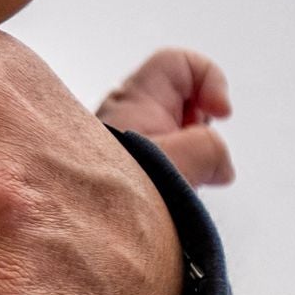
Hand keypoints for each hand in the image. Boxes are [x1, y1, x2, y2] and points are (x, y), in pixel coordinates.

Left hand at [94, 46, 235, 188]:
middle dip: (202, 129)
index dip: (209, 79)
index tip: (218, 114)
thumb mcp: (177, 163)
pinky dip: (179, 176)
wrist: (75, 230)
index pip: (178, 64)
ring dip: (192, 158)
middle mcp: (130, 116)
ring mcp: (130, 142)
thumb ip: (209, 149)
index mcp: (135, 100)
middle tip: (196, 156)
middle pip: (185, 101)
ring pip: (178, 135)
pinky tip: (173, 194)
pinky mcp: (130, 168)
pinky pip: (167, 161)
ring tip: (181, 181)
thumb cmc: (111, 193)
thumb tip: (220, 167)